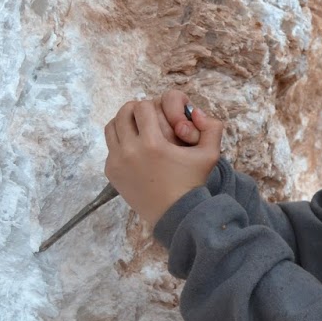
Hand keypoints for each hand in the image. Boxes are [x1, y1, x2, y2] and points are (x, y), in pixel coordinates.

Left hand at [103, 90, 223, 228]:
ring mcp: (117, 162)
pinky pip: (110, 147)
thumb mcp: (210, 155)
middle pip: (123, 113)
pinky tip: (135, 150)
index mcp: (153, 144)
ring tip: (138, 130)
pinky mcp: (111, 172)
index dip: (152, 106)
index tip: (159, 114)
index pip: (142, 107)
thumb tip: (195, 111)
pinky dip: (120, 143)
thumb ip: (211, 128)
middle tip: (147, 117)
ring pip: (111, 127)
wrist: (175, 214)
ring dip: (124, 124)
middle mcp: (130, 151)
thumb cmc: (193, 183)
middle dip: (136, 111)